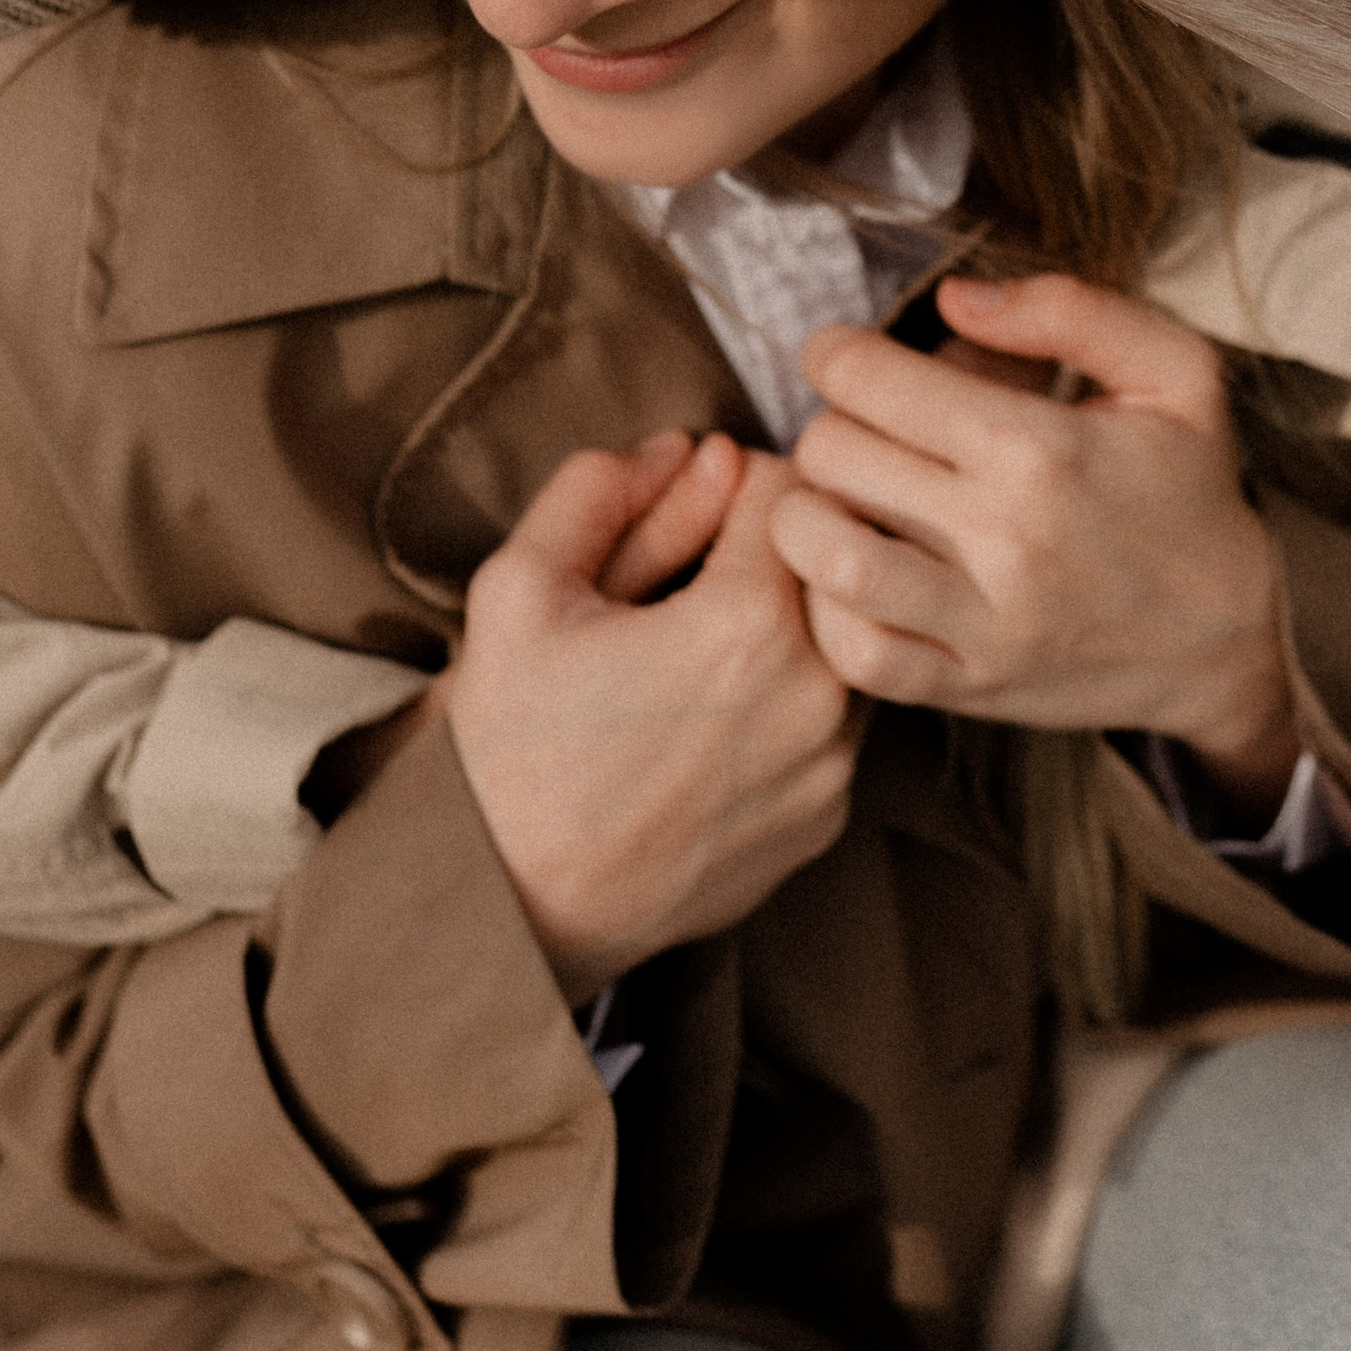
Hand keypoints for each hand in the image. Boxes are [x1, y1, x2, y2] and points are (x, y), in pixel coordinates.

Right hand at [450, 430, 855, 998]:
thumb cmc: (508, 742)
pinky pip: (831, 727)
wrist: (509, 903)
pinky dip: (788, 708)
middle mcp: (819, 696)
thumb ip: (604, 492)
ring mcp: (831, 768)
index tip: (685, 509)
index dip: (732, 480)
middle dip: (769, 552)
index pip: (793, 484)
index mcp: (751, 623)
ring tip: (694, 657)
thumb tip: (686, 447)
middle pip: (831, 563)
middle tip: (686, 582)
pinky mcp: (826, 821)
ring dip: (790, 629)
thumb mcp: (523, 587)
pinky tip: (708, 730)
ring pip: (842, 643)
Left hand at [770, 273, 1298, 802]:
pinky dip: (828, 612)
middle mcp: (1003, 536)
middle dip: (832, 424)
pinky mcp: (968, 687)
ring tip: (841, 500)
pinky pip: (854, 653)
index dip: (836, 353)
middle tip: (862, 429)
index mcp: (1041, 447)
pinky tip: (855, 576)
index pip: (869, 379)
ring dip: (809, 515)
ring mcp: (981, 622)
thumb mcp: (1174, 374)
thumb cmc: (1189, 492)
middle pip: (833, 454)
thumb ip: (1070, 310)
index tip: (844, 357)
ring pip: (824, 554)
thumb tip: (955, 299)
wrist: (1230, 638)